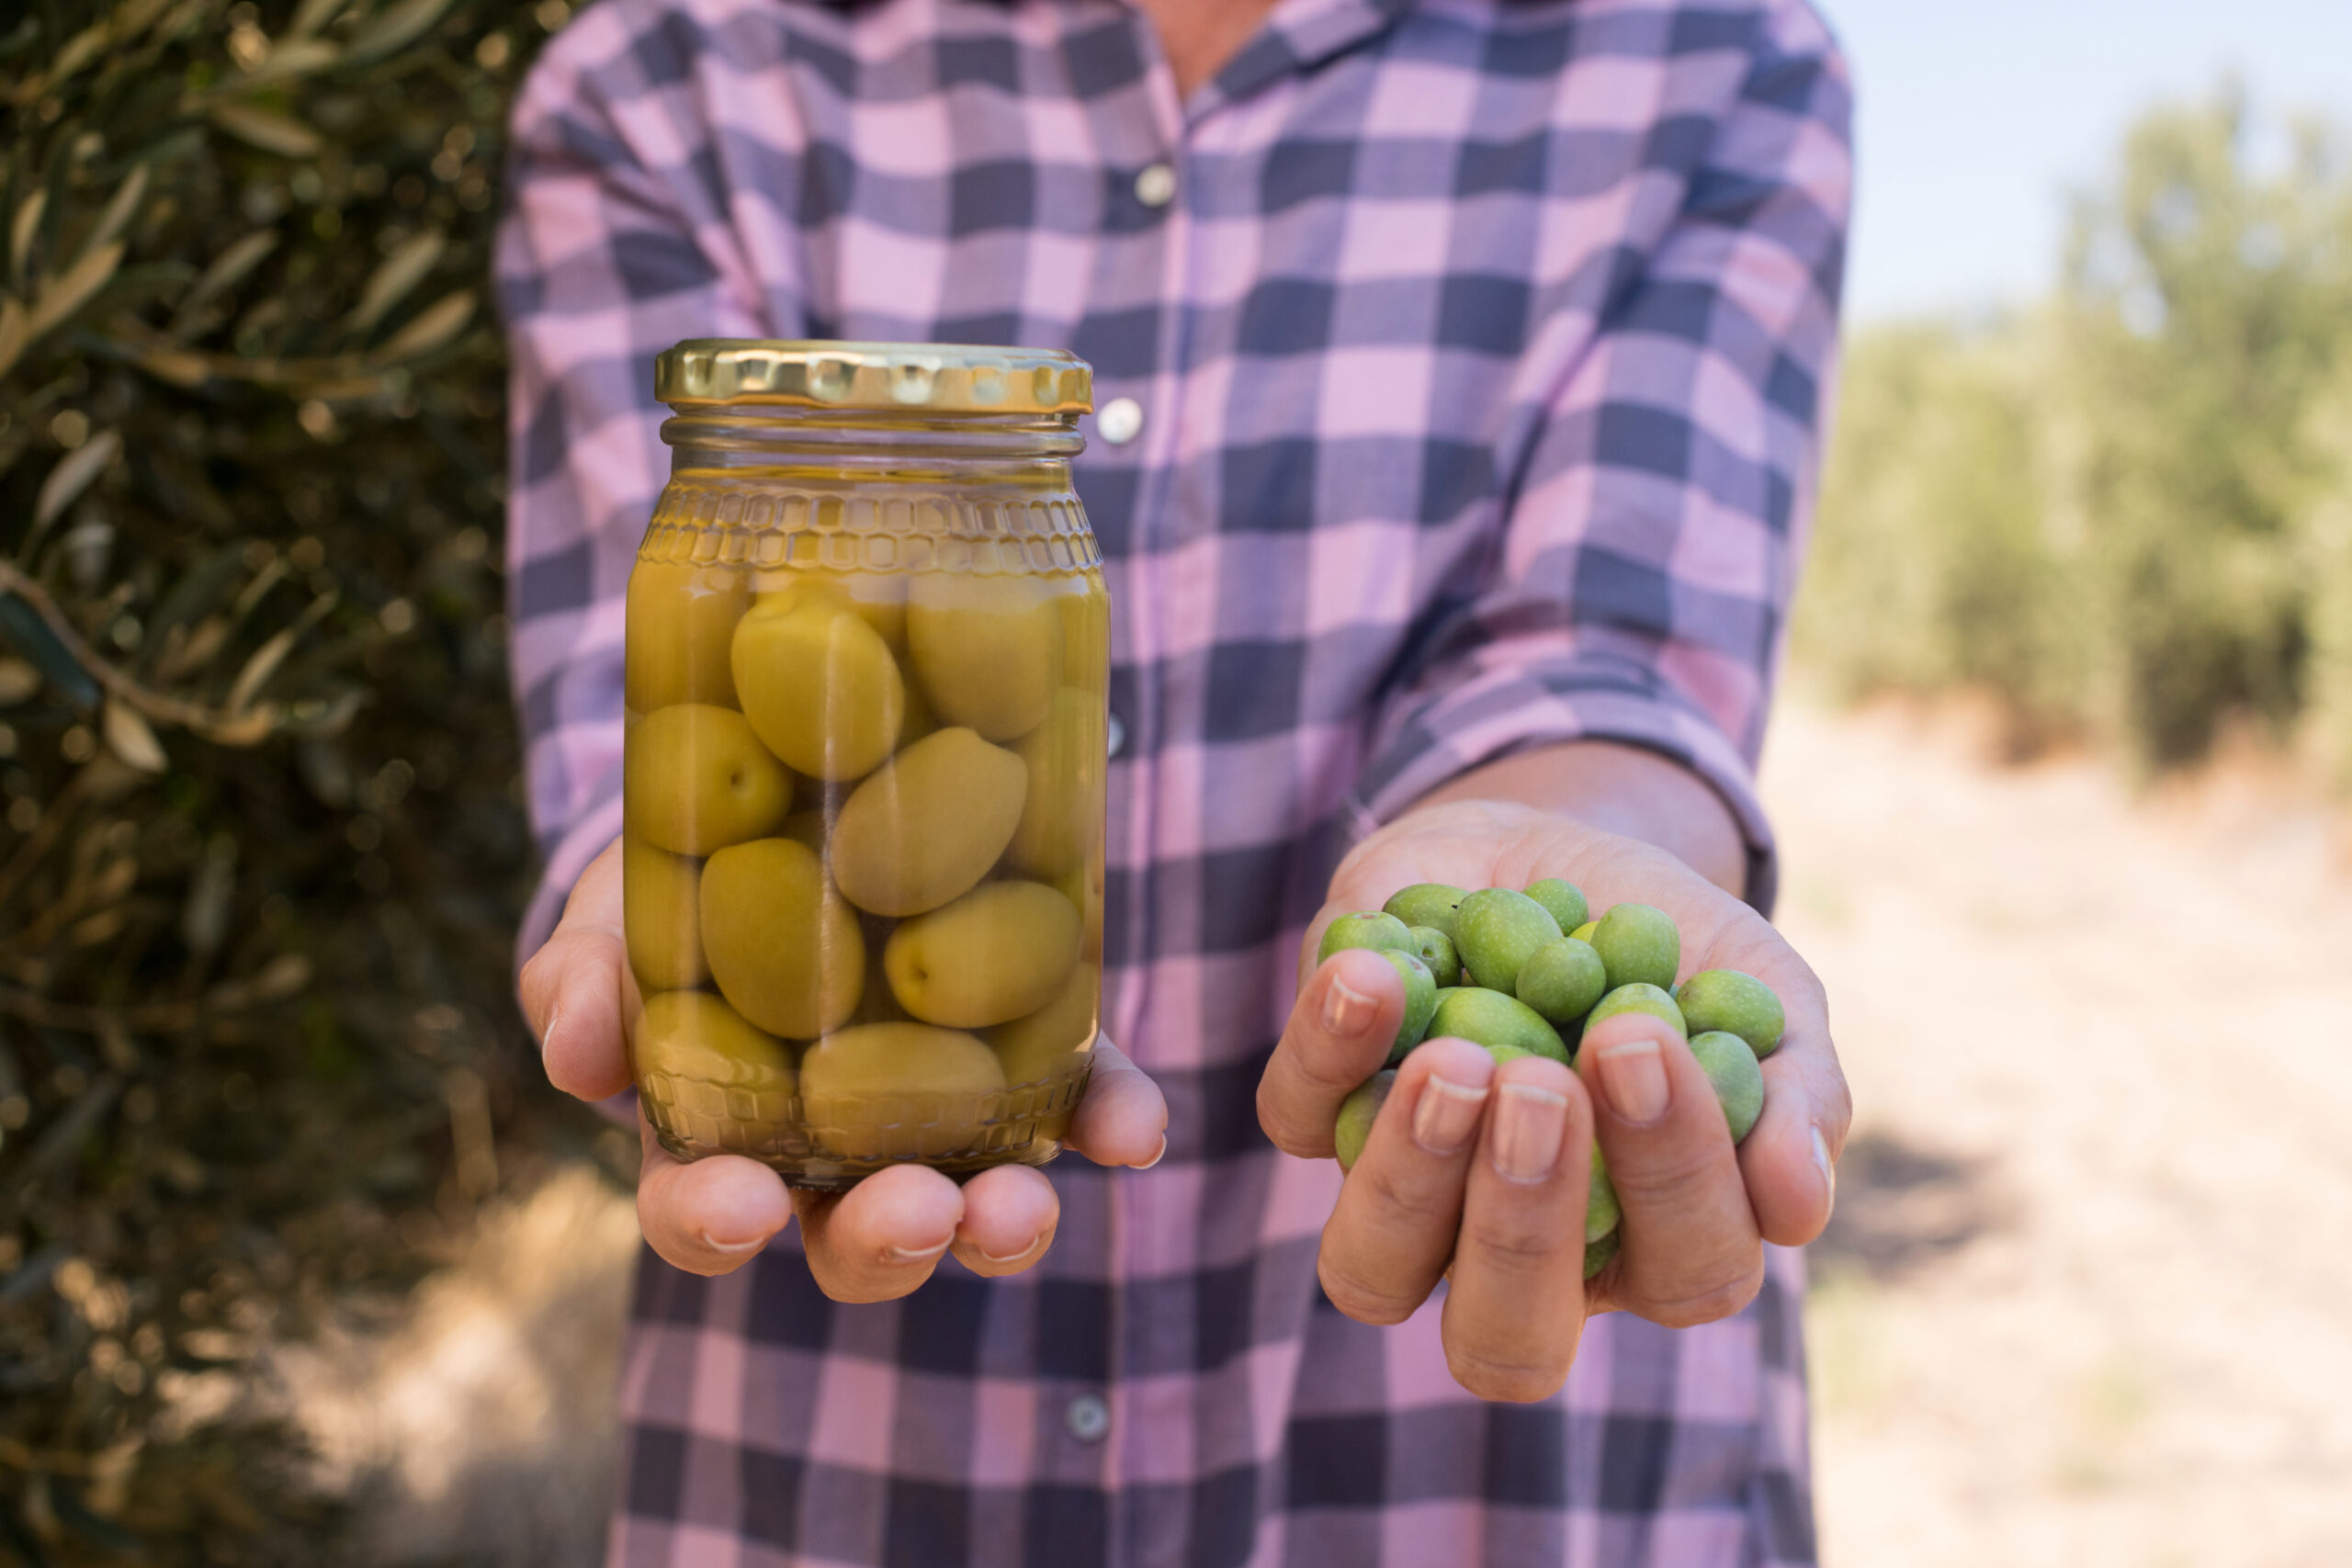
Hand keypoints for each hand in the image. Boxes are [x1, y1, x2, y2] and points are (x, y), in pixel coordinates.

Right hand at [520, 839, 1167, 1298]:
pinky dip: (1107, 1120)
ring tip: (1023, 1207)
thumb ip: (579, 983)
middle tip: (915, 1212)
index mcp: (714, 1144)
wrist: (778, 812)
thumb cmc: (665, 901)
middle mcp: (832, 1163)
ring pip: (969, 1205)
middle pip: (855, 1242)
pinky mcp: (1028, 1064)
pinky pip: (1073, 1107)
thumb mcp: (605, 926)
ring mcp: (939, 1123)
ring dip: (1000, 1222)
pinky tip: (1134, 1128)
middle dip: (887, 1240)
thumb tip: (576, 1052)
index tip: (741, 1210)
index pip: (703, 1217)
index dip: (717, 1225)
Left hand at [1257, 798, 1847, 1400]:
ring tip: (1455, 1053)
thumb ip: (1798, 1092)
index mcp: (1655, 1245)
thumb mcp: (1760, 994)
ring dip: (1408, 1174)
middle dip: (1523, 1225)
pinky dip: (1327, 1048)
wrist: (1559, 847)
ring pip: (1373, 1269)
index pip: (1686, 1272)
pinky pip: (1297, 1118)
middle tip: (1541, 1086)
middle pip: (1506, 1337)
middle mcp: (1521, 1256)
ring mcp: (1410, 1196)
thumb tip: (1795, 1206)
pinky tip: (1375, 969)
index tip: (1641, 1039)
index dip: (1673, 1178)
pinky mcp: (1320, 1111)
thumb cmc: (1677, 952)